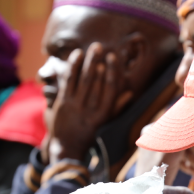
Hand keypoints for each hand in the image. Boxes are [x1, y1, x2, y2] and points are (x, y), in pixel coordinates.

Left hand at [45, 43, 120, 162]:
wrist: (66, 147)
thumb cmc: (89, 133)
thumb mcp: (105, 122)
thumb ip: (117, 107)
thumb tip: (130, 92)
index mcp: (103, 114)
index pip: (110, 89)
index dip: (112, 71)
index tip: (112, 57)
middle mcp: (90, 109)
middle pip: (96, 81)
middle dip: (97, 62)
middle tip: (99, 46)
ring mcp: (75, 106)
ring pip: (83, 80)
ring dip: (87, 62)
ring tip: (92, 48)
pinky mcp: (63, 103)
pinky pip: (69, 82)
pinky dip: (73, 68)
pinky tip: (76, 55)